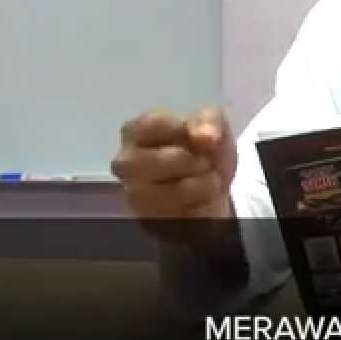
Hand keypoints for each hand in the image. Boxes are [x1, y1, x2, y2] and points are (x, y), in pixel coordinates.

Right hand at [112, 106, 237, 251]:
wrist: (212, 189)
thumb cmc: (204, 150)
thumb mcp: (214, 125)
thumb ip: (210, 120)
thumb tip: (205, 136)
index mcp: (136, 130)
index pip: (152, 124)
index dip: (183, 131)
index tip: (200, 137)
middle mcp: (126, 161)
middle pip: (163, 159)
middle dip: (194, 161)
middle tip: (203, 161)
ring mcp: (133, 193)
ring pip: (177, 190)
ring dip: (202, 184)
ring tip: (203, 179)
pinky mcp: (148, 219)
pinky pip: (183, 212)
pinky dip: (200, 204)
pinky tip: (198, 198)